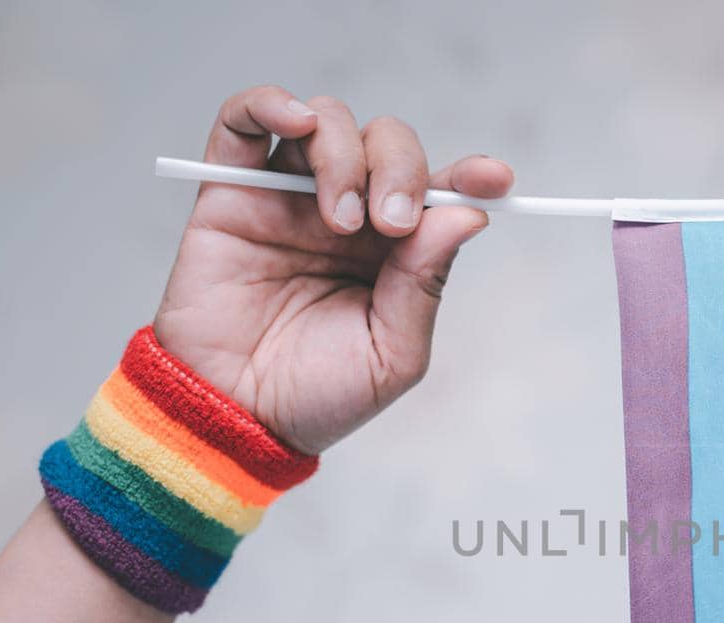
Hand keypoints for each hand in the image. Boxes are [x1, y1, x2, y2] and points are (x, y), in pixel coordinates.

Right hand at [152, 85, 513, 453]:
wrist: (235, 419)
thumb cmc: (315, 396)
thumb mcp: (392, 353)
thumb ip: (425, 283)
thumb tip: (467, 215)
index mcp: (393, 252)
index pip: (438, 192)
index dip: (469, 176)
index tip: (494, 180)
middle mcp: (345, 214)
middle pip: (387, 143)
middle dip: (401, 169)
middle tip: (391, 224)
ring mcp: (288, 198)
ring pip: (327, 122)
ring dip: (344, 156)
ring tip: (336, 219)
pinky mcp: (229, 191)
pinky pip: (244, 120)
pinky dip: (271, 102)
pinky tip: (294, 122)